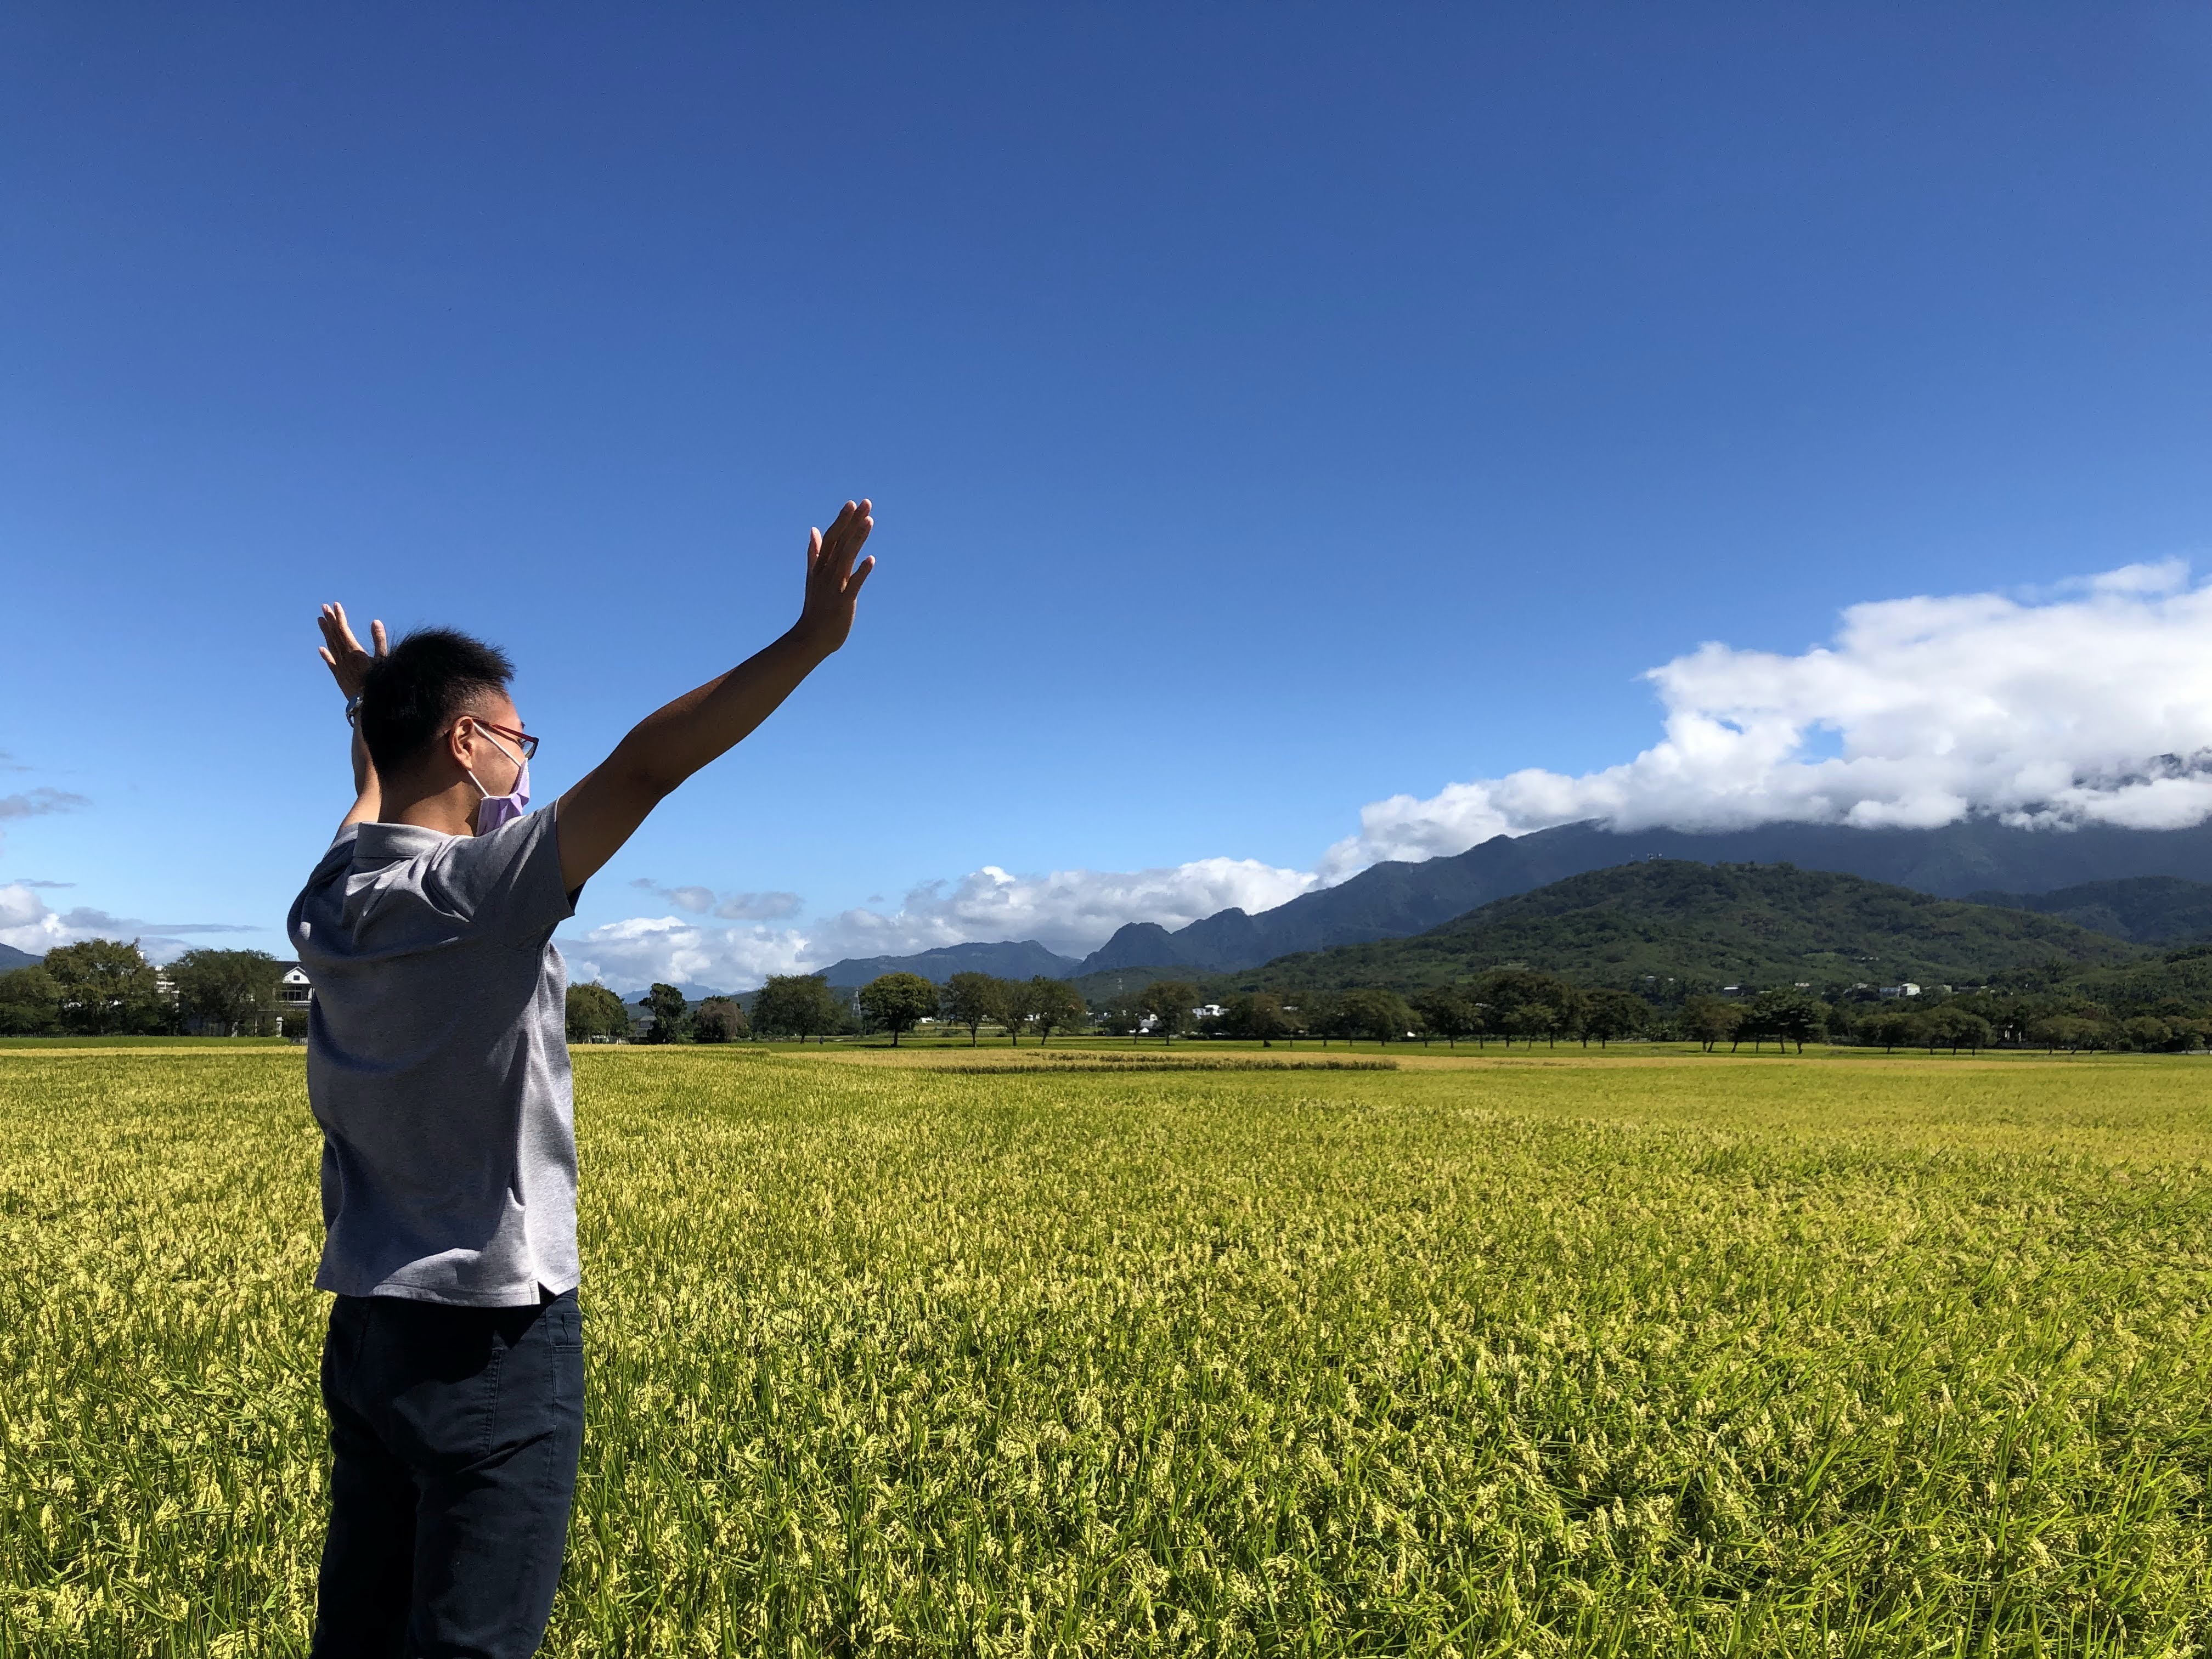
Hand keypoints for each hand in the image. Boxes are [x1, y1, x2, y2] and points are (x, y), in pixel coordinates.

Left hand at [317, 603, 387, 699]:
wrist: (368, 705)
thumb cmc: (379, 682)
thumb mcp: (384, 660)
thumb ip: (379, 640)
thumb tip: (376, 622)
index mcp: (355, 651)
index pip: (344, 630)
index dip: (340, 617)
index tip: (335, 605)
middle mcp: (344, 657)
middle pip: (335, 635)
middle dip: (330, 620)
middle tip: (323, 607)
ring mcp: (340, 667)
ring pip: (331, 646)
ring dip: (326, 632)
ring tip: (320, 620)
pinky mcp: (339, 677)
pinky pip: (330, 663)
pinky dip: (326, 655)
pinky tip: (321, 649)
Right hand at [793, 499, 874, 654]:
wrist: (810, 639)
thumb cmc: (815, 608)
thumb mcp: (813, 578)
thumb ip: (814, 553)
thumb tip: (814, 529)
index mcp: (820, 567)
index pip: (832, 538)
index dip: (842, 520)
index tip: (852, 503)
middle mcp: (826, 574)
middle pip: (840, 543)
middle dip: (852, 523)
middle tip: (866, 503)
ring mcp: (833, 588)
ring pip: (846, 559)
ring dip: (857, 539)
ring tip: (869, 521)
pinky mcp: (842, 604)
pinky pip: (852, 586)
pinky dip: (860, 572)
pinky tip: (871, 560)